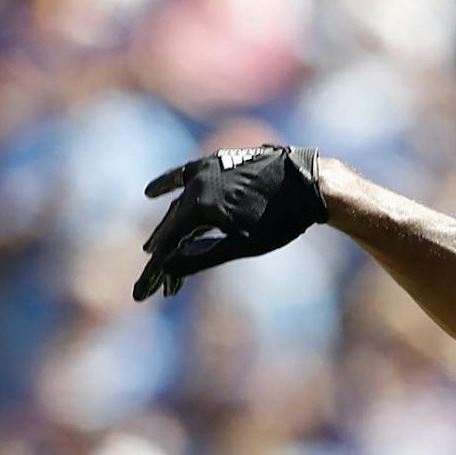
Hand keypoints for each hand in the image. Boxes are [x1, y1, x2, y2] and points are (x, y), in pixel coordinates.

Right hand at [134, 145, 327, 301]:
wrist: (308, 181)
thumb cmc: (281, 221)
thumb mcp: (243, 247)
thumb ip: (203, 257)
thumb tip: (166, 267)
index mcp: (200, 206)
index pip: (169, 243)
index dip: (157, 270)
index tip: (146, 292)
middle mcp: (196, 184)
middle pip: (171, 226)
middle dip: (163, 257)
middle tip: (155, 286)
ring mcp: (204, 170)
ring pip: (179, 205)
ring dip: (169, 230)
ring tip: (153, 251)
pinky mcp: (214, 162)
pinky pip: (183, 174)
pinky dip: (166, 184)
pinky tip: (150, 193)